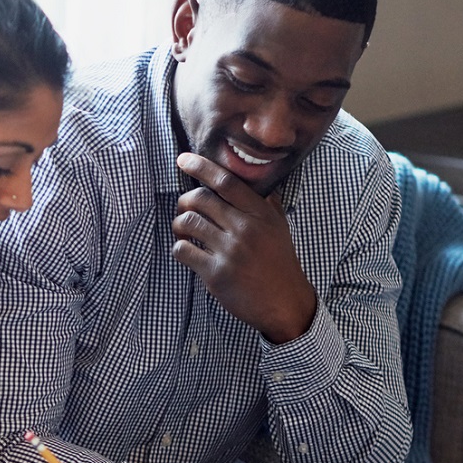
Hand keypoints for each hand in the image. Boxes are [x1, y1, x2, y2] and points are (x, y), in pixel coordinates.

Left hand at [170, 152, 317, 343]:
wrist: (285, 302)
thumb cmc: (279, 263)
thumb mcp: (279, 228)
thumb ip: (267, 205)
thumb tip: (258, 184)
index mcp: (260, 214)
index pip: (226, 182)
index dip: (201, 167)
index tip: (183, 160)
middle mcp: (245, 229)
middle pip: (200, 199)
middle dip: (183, 201)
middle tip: (182, 208)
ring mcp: (230, 251)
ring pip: (188, 223)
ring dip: (178, 224)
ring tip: (182, 230)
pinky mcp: (216, 273)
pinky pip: (184, 250)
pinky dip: (179, 247)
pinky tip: (186, 250)